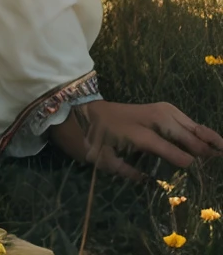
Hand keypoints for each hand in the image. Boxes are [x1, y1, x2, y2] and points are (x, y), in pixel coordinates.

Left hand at [48, 99, 222, 180]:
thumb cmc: (90, 140)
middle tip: (216, 154)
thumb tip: (150, 182)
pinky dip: (190, 123)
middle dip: (194, 140)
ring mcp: (149, 109)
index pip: (157, 143)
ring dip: (198, 130)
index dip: (175, 153)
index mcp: (129, 131)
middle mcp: (143, 117)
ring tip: (218, 143)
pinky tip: (202, 132)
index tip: (191, 165)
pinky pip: (176, 114)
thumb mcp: (103, 161)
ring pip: (178, 118)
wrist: (80, 112)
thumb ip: (126, 171)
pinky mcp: (153, 107)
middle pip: (173, 126)